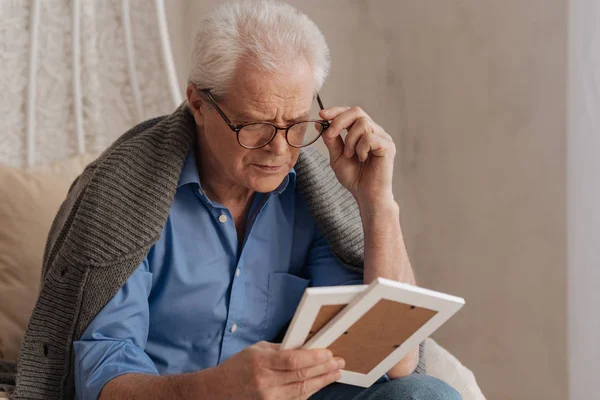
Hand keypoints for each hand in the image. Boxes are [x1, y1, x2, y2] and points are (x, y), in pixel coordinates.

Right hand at [212, 341, 343, 399]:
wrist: (217, 391)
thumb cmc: (237, 367)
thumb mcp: (256, 350)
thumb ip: (280, 349)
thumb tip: (305, 345)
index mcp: (261, 362)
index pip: (293, 360)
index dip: (314, 357)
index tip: (328, 352)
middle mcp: (265, 382)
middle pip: (301, 376)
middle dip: (324, 368)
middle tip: (338, 363)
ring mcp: (268, 397)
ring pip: (302, 390)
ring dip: (322, 381)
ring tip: (335, 374)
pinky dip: (310, 392)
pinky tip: (320, 384)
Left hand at [320, 106, 395, 205]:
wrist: (366, 195)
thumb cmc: (354, 178)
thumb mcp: (336, 156)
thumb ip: (331, 140)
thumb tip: (320, 122)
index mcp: (363, 132)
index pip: (350, 112)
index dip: (336, 111)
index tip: (321, 114)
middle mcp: (375, 131)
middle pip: (357, 112)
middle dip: (339, 121)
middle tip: (331, 135)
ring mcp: (383, 137)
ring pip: (363, 123)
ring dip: (350, 140)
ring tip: (350, 155)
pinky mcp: (388, 146)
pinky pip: (370, 137)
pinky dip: (361, 149)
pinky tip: (362, 159)